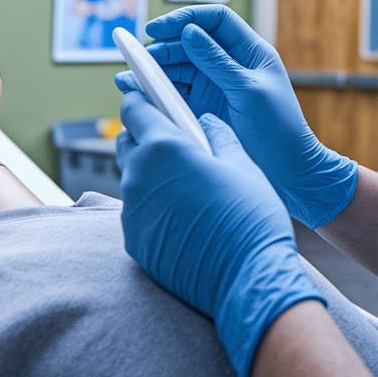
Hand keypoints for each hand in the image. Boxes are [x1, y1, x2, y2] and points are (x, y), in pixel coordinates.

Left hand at [116, 90, 322, 376]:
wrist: (247, 279)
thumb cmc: (250, 217)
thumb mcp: (242, 164)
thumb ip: (218, 135)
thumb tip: (206, 122)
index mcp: (165, 148)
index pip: (134, 109)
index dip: (141, 100)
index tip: (147, 97)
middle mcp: (139, 176)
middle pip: (127, 142)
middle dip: (145, 136)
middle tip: (174, 142)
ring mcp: (132, 211)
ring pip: (132, 178)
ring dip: (150, 173)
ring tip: (183, 181)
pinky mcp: (133, 240)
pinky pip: (137, 211)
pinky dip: (153, 206)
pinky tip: (181, 214)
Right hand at [119, 5, 356, 229]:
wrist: (288, 172)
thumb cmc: (279, 129)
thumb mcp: (249, 91)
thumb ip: (218, 62)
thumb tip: (189, 31)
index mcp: (249, 51)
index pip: (215, 20)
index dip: (186, 18)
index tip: (158, 29)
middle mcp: (229, 64)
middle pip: (189, 44)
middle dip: (163, 48)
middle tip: (139, 58)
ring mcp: (214, 86)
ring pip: (178, 68)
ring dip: (153, 71)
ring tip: (127, 79)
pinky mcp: (202, 108)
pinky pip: (174, 93)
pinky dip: (154, 91)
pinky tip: (135, 92)